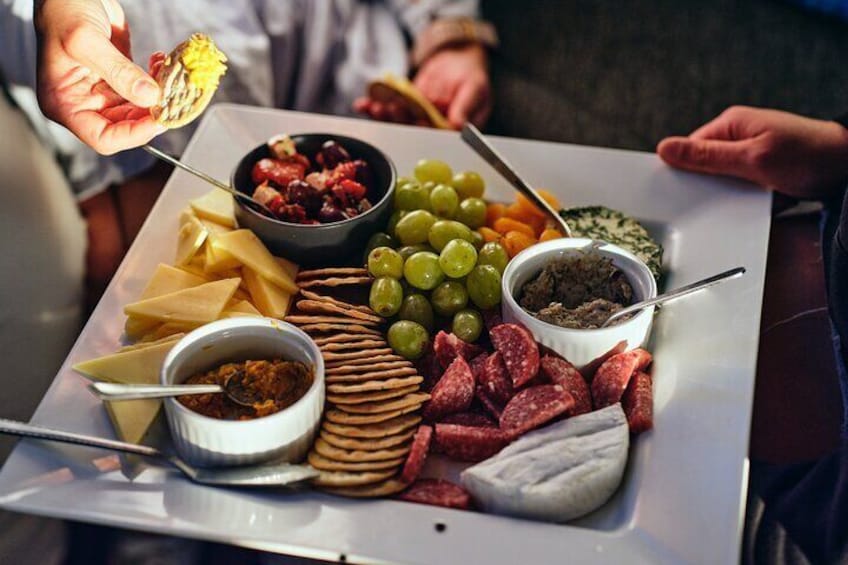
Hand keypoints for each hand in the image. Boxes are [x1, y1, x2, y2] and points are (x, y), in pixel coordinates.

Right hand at [35, 0, 161, 154]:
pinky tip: (159, 63)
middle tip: (172, 100)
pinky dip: (157, 80)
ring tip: (168, 76)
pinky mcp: (118, 78)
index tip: (158, 120)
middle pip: (126, 127)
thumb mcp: (86, 41)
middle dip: (151, 115)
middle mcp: (83, 103)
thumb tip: (149, 97)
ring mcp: (102, 92)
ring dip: (158, 97)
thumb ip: (119, 72)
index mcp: (64, 104)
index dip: (134, 134)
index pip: (104, 138)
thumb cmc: (61, 11)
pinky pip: (144, 91)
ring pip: (139, 110)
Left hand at [353, 43, 490, 128]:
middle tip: (391, 109)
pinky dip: (375, 106)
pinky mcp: (404, 105)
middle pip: (412, 128)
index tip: (416, 120)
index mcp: (452, 129)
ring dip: (384, 115)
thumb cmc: (471, 75)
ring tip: (375, 107)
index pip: (436, 133)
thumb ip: (465, 107)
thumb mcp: (475, 89)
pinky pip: (389, 107)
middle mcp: (432, 126)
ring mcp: (416, 116)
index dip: (424, 128)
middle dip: (399, 120)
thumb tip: (459, 124)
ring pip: (397, 119)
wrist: (456, 58)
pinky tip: (362, 105)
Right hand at [657, 106, 847, 198]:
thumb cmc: (807, 154)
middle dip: (711, 185)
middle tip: (723, 195)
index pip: (690, 149)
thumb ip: (707, 156)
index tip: (680, 189)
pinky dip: (747, 198)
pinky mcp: (761, 171)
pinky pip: (741, 188)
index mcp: (731, 124)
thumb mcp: (751, 157)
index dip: (684, 170)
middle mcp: (738, 136)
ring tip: (748, 197)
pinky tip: (756, 202)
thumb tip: (667, 148)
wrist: (847, 165)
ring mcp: (751, 154)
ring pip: (723, 181)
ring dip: (732, 194)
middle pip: (705, 166)